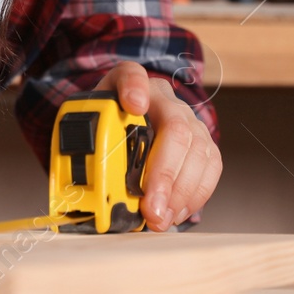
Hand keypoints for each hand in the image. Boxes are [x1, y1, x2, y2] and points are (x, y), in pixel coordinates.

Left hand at [96, 62, 221, 231]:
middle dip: (165, 173)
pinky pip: (211, 166)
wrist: (123, 122)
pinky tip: (177, 212)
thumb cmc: (105, 127)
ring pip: (198, 150)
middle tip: (152, 207)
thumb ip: (84, 143)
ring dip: (181, 192)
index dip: (134, 88)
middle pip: (175, 127)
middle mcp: (163, 98)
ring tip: (161, 218)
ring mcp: (187, 118)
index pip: (130, 75)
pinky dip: (196, 194)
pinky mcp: (202, 141)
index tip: (134, 104)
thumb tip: (83, 181)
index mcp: (127, 85)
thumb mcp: (86, 128)